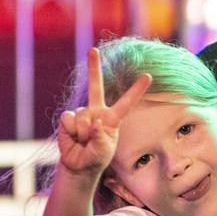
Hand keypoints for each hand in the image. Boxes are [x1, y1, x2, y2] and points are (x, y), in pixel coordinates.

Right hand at [57, 48, 150, 179]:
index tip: (148, 76)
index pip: (127, 102)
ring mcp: (82, 113)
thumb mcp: (104, 151)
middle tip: (93, 50)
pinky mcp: (68, 119)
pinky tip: (73, 138)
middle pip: (95, 86)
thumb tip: (94, 122)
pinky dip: (71, 132)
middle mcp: (97, 111)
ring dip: (83, 133)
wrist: (78, 165)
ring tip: (84, 142)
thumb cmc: (96, 158)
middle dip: (93, 68)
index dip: (136, 90)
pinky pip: (69, 119)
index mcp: (112, 118)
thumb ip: (101, 138)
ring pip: (83, 115)